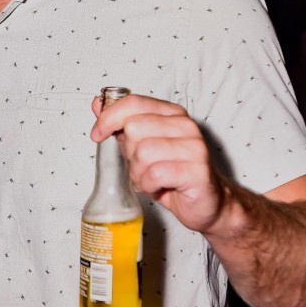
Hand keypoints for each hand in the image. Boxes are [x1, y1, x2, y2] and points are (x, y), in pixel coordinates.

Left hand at [91, 93, 226, 234]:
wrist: (208, 203)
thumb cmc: (173, 174)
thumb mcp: (143, 145)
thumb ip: (122, 124)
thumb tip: (98, 103)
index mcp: (171, 114)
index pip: (133, 103)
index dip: (109, 118)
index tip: (98, 134)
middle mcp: (185, 125)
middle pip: (134, 128)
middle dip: (129, 153)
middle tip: (142, 166)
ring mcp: (194, 146)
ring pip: (143, 152)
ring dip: (138, 173)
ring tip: (150, 179)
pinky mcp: (197, 170)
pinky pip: (155, 173)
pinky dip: (148, 185)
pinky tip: (157, 187)